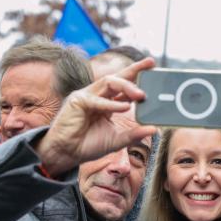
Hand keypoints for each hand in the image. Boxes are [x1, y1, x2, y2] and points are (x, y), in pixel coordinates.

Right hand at [34, 58, 156, 177]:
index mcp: (105, 103)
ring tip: (140, 95)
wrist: (67, 154)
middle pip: (116, 77)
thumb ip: (134, 134)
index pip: (122, 85)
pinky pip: (97, 100)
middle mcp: (96, 96)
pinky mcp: (77, 101)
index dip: (136, 73)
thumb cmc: (88, 146)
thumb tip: (154, 130)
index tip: (152, 65)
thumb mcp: (117, 140)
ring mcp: (86, 96)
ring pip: (108, 82)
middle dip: (133, 70)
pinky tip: (125, 107)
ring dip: (126, 87)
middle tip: (150, 66)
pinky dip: (111, 105)